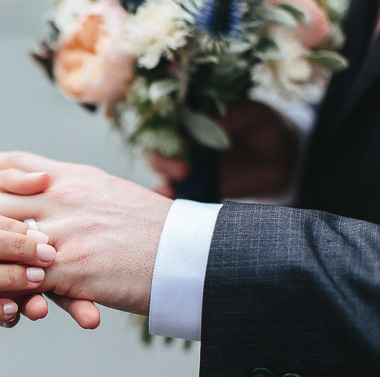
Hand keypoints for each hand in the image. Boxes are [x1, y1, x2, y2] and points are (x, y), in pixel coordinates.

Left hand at [0, 152, 173, 318]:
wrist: (189, 254)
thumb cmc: (153, 227)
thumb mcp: (110, 193)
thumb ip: (75, 188)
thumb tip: (48, 185)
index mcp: (72, 176)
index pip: (14, 163)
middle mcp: (63, 196)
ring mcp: (65, 231)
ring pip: (1, 239)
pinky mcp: (74, 268)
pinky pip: (25, 280)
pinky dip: (1, 289)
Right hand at [149, 101, 298, 198]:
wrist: (283, 160)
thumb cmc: (265, 128)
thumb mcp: (254, 114)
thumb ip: (232, 116)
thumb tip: (209, 123)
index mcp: (193, 117)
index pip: (167, 121)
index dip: (166, 131)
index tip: (181, 143)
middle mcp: (184, 140)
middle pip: (158, 149)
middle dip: (163, 161)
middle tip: (183, 172)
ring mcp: (187, 164)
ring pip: (161, 171)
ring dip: (162, 180)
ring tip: (172, 190)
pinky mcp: (194, 186)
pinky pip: (173, 191)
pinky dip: (167, 195)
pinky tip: (171, 198)